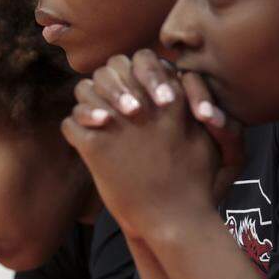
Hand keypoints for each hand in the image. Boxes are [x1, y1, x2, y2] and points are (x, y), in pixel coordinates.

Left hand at [61, 50, 242, 239]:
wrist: (175, 219)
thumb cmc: (194, 181)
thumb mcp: (207, 139)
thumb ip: (194, 107)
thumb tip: (180, 82)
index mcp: (167, 97)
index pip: (140, 59)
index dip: (132, 69)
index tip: (133, 86)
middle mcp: (139, 104)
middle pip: (108, 70)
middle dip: (106, 81)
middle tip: (109, 99)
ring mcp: (115, 124)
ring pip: (84, 92)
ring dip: (87, 102)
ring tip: (96, 118)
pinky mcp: (94, 147)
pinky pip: (72, 124)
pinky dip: (76, 128)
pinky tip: (85, 139)